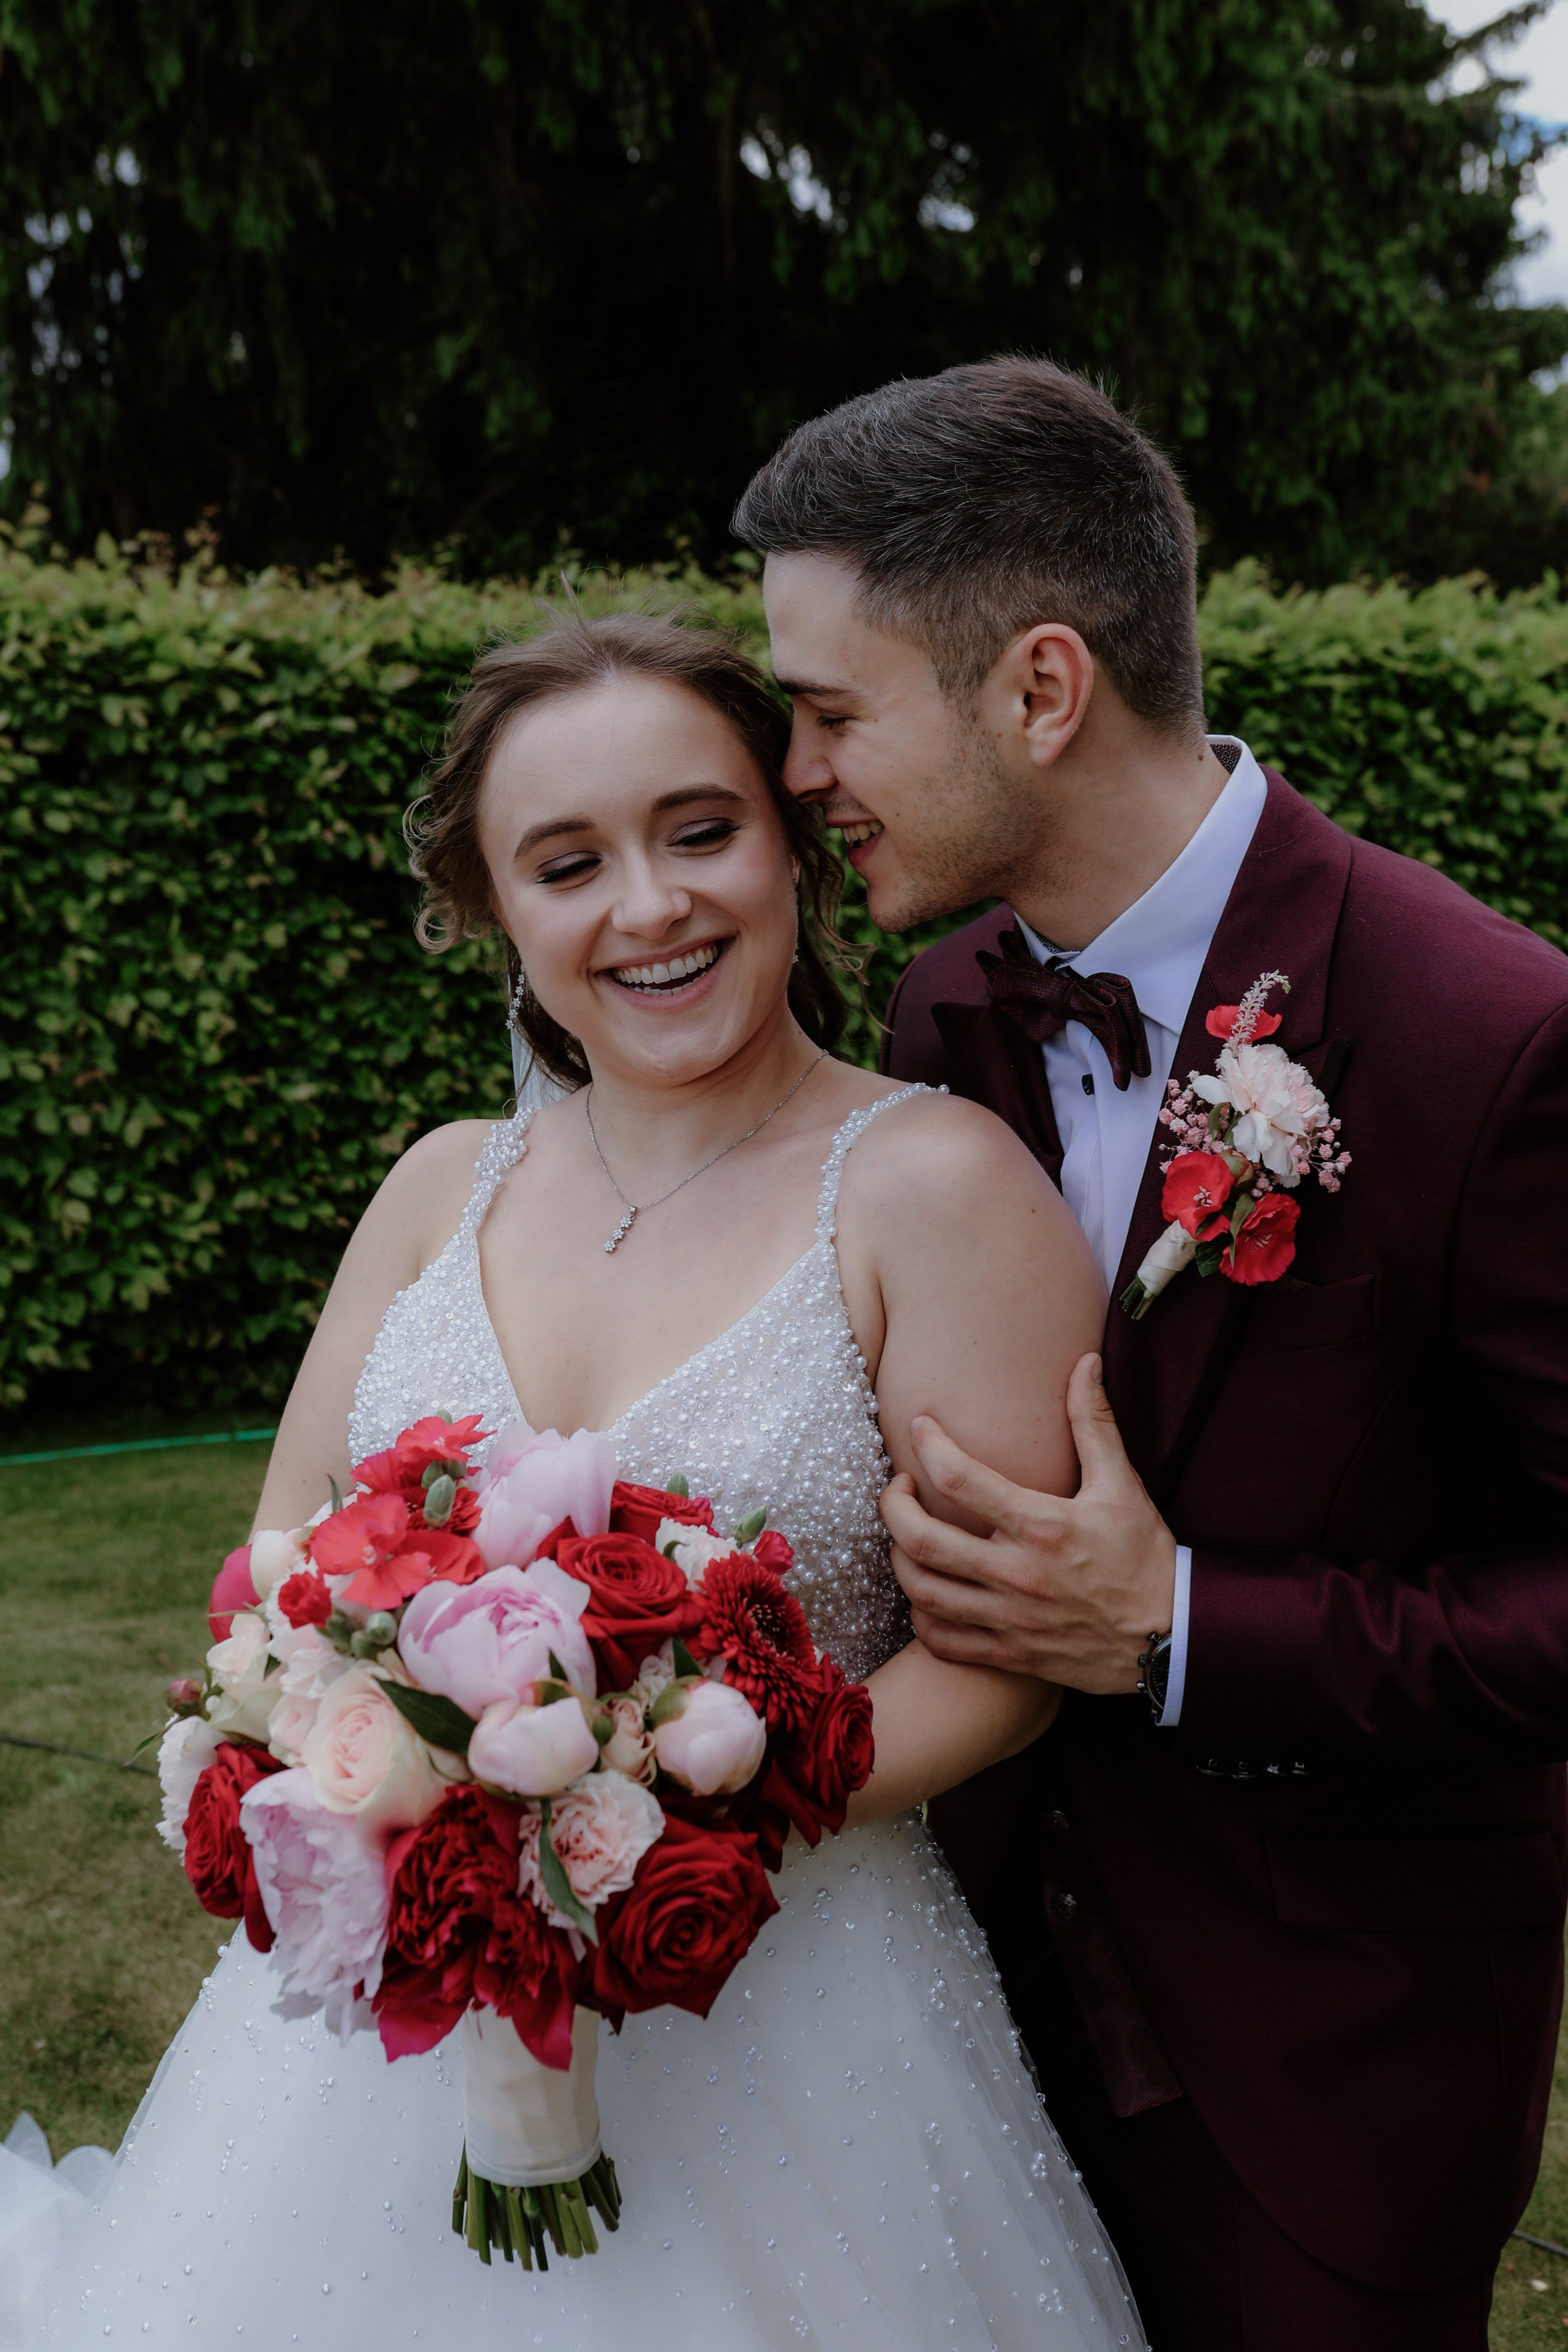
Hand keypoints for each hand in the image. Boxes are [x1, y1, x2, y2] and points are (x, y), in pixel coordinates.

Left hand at [880, 1353, 1177, 1692]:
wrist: (1173, 1639)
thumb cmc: (1144, 1557)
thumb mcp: (1123, 1485)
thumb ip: (1094, 1423)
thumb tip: (1087, 1362)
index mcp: (1043, 1526)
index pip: (960, 1479)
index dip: (928, 1445)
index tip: (920, 1428)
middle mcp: (1019, 1574)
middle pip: (922, 1540)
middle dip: (894, 1506)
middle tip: (901, 1487)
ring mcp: (1011, 1620)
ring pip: (923, 1592)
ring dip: (901, 1559)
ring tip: (908, 1535)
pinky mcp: (1010, 1655)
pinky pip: (942, 1641)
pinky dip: (921, 1616)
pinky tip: (927, 1592)